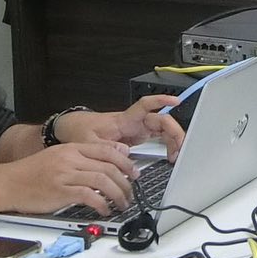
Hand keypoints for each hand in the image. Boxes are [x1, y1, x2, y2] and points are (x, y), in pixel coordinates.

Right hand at [0, 139, 135, 216]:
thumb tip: (107, 160)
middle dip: (125, 181)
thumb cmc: (31, 173)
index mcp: (71, 148)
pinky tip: (105, 210)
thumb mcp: (58, 157)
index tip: (134, 172)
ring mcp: (65, 174)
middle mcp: (70, 158)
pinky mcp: (61, 191)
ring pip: (102, 180)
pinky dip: (101, 203)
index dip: (125, 162)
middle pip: (108, 166)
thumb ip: (82, 157)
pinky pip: (89, 195)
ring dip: (117, 194)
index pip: (107, 150)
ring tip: (122, 204)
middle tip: (131, 192)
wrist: (7, 183)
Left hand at [65, 96, 185, 156]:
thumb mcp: (88, 141)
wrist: (76, 130)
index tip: (175, 101)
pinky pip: (159, 137)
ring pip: (163, 130)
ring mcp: (138, 129)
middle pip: (162, 121)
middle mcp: (134, 122)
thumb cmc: (82, 131)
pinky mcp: (138, 136)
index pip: (145, 105)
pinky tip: (170, 156)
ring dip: (173, 141)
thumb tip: (125, 151)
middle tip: (181, 147)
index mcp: (124, 120)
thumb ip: (106, 147)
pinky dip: (168, 146)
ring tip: (176, 156)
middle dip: (175, 132)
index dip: (161, 101)